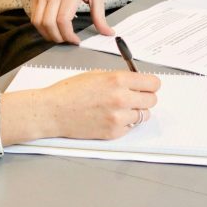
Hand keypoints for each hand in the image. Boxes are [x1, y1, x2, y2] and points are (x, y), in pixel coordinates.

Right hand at [0, 71, 160, 144]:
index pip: (153, 83)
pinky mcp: (114, 132)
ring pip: (144, 115)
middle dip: (145, 98)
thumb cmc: (70, 91)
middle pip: (152, 100)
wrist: (53, 111)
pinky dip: (125, 123)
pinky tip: (110, 118)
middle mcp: (121, 98)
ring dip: (136, 112)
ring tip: (120, 108)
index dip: (151, 84)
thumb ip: (119, 78)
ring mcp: (118, 118)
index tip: (147, 86)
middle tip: (135, 97)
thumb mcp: (97, 74)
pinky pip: (131, 127)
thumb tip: (137, 81)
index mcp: (118, 80)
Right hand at [31, 0, 114, 43]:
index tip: (76, 40)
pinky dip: (41, 27)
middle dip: (58, 38)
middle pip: (49, 23)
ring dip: (47, 34)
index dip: (68, 35)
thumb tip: (108, 32)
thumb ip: (100, 16)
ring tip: (59, 36)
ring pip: (38, 22)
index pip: (63, 19)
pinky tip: (51, 28)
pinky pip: (34, 17)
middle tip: (67, 40)